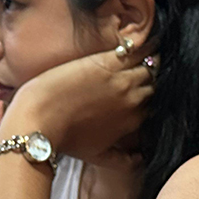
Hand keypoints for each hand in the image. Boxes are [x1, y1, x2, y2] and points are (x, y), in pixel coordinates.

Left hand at [0, 43, 153, 162]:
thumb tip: (140, 160)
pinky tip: (149, 38)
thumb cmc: (65, 140)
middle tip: (153, 68)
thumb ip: (122, 160)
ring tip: (152, 52)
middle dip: (157, 78)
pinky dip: (148, 43)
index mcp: (133, 121)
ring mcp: (123, 79)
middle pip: (158, 84)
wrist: (40, 121)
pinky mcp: (109, 61)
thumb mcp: (97, 156)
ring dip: (154, 59)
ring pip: (153, 65)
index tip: (152, 89)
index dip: (155, 97)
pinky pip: (139, 49)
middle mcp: (134, 100)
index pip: (157, 106)